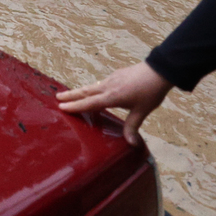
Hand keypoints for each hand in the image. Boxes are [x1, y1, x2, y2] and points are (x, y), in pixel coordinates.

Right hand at [56, 62, 172, 144]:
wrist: (158, 71)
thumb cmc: (150, 92)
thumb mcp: (141, 112)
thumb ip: (133, 127)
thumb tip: (132, 144)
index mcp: (111, 97)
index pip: (89, 103)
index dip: (75, 106)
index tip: (61, 106)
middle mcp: (108, 86)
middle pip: (85, 91)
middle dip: (71, 95)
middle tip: (57, 98)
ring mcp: (111, 79)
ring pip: (92, 86)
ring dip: (80, 91)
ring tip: (71, 94)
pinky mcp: (116, 75)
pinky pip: (100, 83)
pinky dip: (92, 88)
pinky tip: (94, 90)